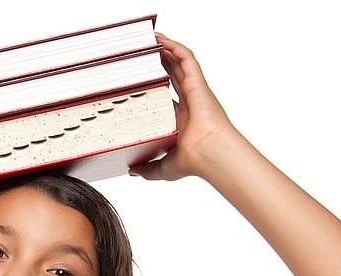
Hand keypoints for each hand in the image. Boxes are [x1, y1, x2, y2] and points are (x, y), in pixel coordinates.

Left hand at [129, 34, 239, 180]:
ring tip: (149, 39)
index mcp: (181, 119)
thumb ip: (147, 168)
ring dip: (166, 49)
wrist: (208, 154)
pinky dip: (175, 47)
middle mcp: (188, 103)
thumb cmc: (193, 162)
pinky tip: (162, 40)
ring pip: (179, 64)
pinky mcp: (198, 83)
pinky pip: (187, 59)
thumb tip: (132, 170)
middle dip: (159, 61)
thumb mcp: (162, 167)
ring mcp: (194, 91)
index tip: (140, 78)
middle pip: (172, 75)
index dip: (155, 84)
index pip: (166, 95)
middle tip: (142, 53)